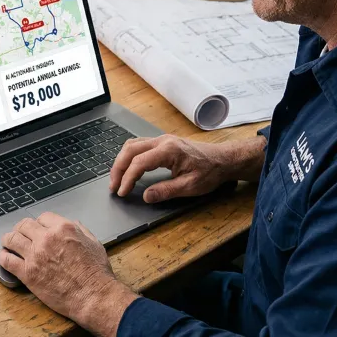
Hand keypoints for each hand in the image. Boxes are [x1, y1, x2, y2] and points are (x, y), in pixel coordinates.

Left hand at [0, 212, 137, 336]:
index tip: (37, 229)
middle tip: (19, 233)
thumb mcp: (94, 243)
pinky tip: (4, 257)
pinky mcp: (27, 273)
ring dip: (8, 239)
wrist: (92, 296)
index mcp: (63, 229)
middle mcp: (47, 238)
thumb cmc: (96, 273)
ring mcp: (35, 256)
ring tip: (7, 242)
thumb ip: (81, 230)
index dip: (39, 223)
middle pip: (24, 225)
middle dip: (21, 228)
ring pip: (12, 239)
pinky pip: (7, 260)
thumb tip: (73, 224)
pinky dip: (3, 257)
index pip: (43, 217)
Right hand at [110, 134, 265, 202]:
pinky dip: (129, 157)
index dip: (128, 178)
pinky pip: (139, 145)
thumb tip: (146, 196)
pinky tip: (128, 168)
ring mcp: (162, 140)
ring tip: (117, 178)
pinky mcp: (163, 143)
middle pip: (130, 150)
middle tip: (113, 186)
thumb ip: (166, 191)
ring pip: (132, 145)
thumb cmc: (210, 172)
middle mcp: (163, 141)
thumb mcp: (190, 186)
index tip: (122, 192)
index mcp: (169, 150)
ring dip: (121, 161)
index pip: (139, 163)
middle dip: (118, 168)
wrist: (223, 159)